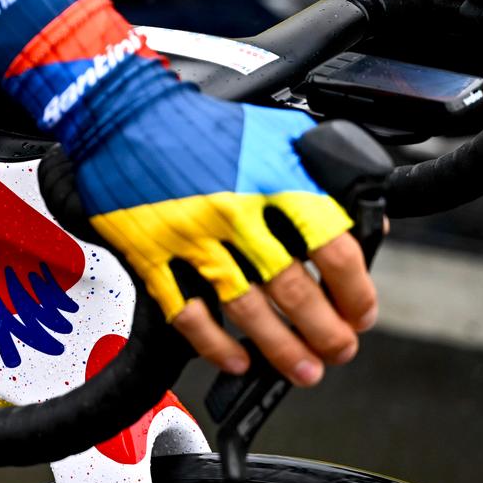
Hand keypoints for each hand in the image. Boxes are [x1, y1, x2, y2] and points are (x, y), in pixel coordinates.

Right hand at [74, 91, 378, 386]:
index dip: (354, 292)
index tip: (360, 312)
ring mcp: (191, 236)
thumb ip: (318, 173)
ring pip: (246, 310)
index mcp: (272, 178)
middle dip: (325, 333)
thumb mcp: (274, 131)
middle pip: (295, 291)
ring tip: (301, 369)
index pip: (332, 249)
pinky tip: (235, 359)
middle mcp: (235, 210)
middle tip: (337, 350)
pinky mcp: (151, 254)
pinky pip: (188, 313)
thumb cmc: (199, 125)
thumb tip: (358, 219)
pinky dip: (214, 345)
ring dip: (280, 349)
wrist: (122, 114)